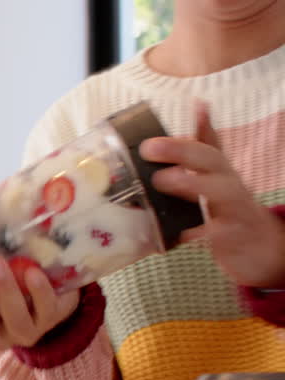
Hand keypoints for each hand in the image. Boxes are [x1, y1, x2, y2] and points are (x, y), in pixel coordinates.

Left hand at [141, 100, 284, 287]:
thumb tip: (199, 105)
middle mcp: (229, 184)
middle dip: (181, 150)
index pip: (208, 144)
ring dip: (191, 183)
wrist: (259, 245)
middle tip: (149, 148)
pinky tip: (181, 232)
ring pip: (220, 191)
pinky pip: (217, 232)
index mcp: (219, 171)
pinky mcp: (233, 236)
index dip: (199, 126)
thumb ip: (203, 148)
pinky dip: (200, 232)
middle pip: (212, 160)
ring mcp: (234, 208)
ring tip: (163, 179)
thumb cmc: (229, 207)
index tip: (191, 108)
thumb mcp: (216, 177)